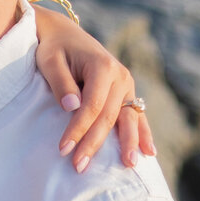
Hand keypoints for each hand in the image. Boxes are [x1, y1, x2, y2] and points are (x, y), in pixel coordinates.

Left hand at [34, 10, 156, 170]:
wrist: (64, 34)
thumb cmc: (53, 48)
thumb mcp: (50, 61)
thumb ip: (61, 83)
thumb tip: (72, 106)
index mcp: (102, 66)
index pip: (92, 106)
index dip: (78, 129)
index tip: (63, 149)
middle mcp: (120, 76)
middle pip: (109, 116)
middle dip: (94, 143)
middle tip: (79, 166)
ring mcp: (126, 84)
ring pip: (128, 118)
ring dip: (128, 143)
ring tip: (129, 165)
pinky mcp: (126, 92)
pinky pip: (136, 115)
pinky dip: (142, 133)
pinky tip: (149, 152)